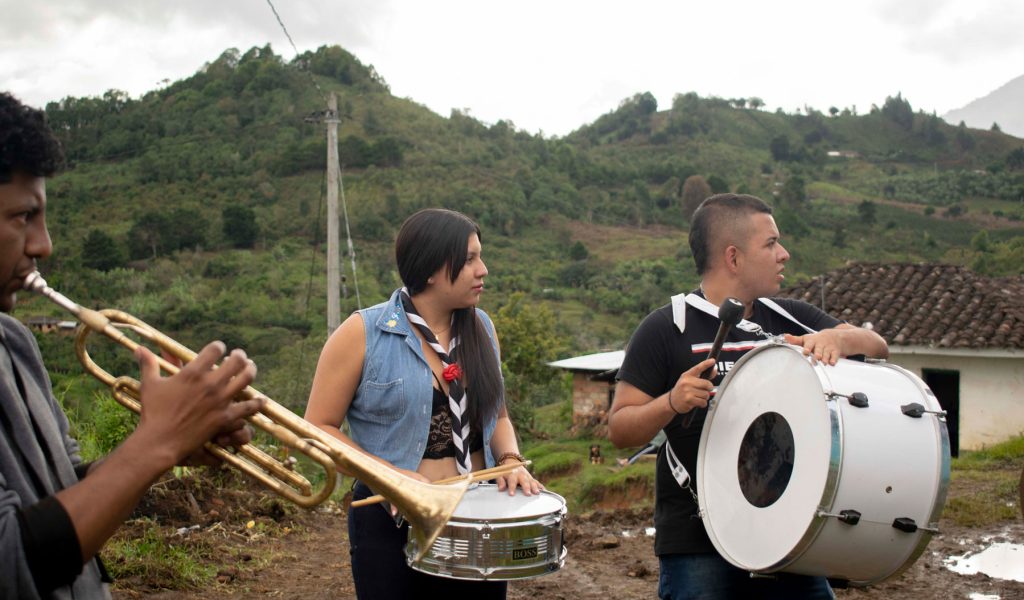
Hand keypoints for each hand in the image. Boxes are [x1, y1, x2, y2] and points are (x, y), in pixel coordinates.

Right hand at [133, 341, 261, 468]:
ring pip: (246, 378)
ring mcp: (220, 400)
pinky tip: (261, 400)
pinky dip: (257, 403)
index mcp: (192, 372)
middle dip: (239, 355)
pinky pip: (248, 407)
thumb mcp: (149, 384)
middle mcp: (210, 383)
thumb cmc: (153, 412)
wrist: (160, 441)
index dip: (219, 346)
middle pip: (236, 360)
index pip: (215, 349)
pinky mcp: (225, 417)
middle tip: (239, 356)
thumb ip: (148, 363)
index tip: (219, 348)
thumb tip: (138, 348)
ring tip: (251, 368)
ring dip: (251, 370)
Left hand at [495, 465, 542, 496]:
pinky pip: (537, 482)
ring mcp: (527, 476)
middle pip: (524, 481)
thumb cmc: (505, 472)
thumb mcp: (500, 475)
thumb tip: (500, 489)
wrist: (512, 463)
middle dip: (526, 487)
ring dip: (535, 487)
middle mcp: (521, 475)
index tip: (511, 494)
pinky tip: (544, 491)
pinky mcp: (531, 478)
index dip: (512, 487)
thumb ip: (500, 481)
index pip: (512, 481)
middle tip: (528, 494)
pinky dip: (541, 486)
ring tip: (537, 493)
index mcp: (512, 474)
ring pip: (532, 481)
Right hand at [669, 358, 716, 413]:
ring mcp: (687, 391)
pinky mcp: (689, 400)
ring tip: (697, 397)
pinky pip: (703, 402)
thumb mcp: (690, 381)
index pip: (698, 368)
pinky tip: (696, 402)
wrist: (672, 401)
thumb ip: (703, 376)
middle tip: (704, 390)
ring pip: (706, 394)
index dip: (706, 364)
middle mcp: (686, 382)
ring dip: (704, 397)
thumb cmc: (683, 390)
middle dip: (709, 388)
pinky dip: (702, 403)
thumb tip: (714, 371)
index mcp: (687, 375)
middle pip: (707, 384)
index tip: (712, 361)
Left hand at [784, 330, 842, 365]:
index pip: (809, 344)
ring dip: (825, 358)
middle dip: (818, 354)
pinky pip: (835, 356)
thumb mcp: (806, 339)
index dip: (807, 348)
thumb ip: (795, 340)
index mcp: (812, 341)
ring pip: (827, 353)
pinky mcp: (835, 351)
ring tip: (823, 362)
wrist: (833, 336)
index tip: (805, 351)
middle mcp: (820, 344)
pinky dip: (834, 359)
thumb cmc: (816, 340)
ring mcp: (828, 347)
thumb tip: (785, 336)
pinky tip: (832, 363)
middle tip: (817, 357)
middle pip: (819, 349)